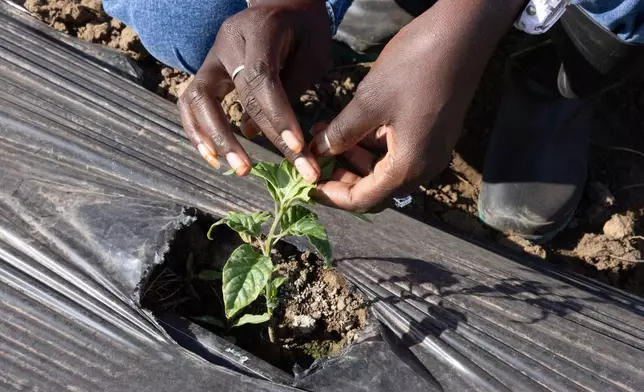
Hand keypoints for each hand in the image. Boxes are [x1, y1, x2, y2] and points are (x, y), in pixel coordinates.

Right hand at [178, 0, 330, 181]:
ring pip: (196, 100)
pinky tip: (214, 158)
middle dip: (253, 137)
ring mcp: (211, 57)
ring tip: (238, 168)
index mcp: (258, 31)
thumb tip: (258, 132)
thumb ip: (290, 90)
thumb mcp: (312, 53)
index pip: (262, 78)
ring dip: (214, 139)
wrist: (282, 6)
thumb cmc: (304, 31)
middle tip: (269, 169)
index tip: (297, 147)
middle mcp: (226, 42)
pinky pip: (191, 103)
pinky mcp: (206, 72)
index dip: (278, 115)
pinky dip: (199, 132)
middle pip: (231, 94)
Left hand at [310, 0, 523, 211]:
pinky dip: (371, 145)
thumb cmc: (414, 67)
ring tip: (325, 134)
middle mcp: (423, 167)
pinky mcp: (433, 134)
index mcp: (408, 167)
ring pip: (385, 170)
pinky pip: (397, 152)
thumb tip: (318, 151)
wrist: (463, 34)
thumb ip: (341, 133)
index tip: (308, 184)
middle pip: (376, 189)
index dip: (332, 196)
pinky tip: (350, 126)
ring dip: (354, 158)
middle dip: (342, 176)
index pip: (364, 200)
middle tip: (315, 157)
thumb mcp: (368, 102)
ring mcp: (431, 151)